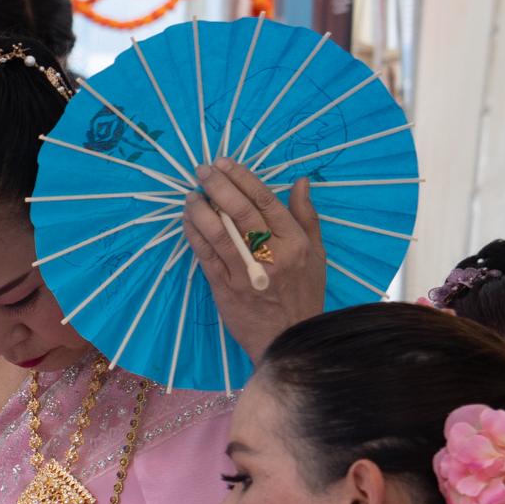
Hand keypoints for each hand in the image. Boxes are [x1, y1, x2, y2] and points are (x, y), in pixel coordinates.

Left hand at [181, 161, 326, 360]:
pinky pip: (205, 256)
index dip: (242, 178)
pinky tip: (187, 221)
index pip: (266, 201)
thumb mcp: (317, 254)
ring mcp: (246, 273)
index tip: (225, 163)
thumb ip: (307, 217)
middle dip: (218, 186)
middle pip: (240, 212)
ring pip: (218, 232)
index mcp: (295, 243)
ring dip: (200, 209)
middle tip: (203, 170)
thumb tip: (301, 181)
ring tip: (191, 195)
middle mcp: (272, 256)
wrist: (290, 340)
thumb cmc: (304, 294)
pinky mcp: (226, 289)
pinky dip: (194, 235)